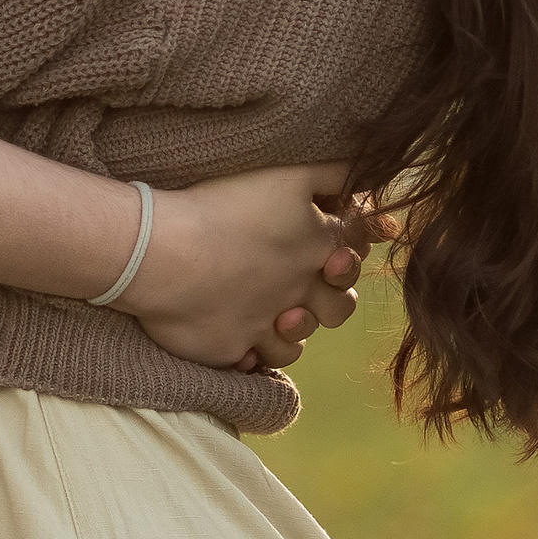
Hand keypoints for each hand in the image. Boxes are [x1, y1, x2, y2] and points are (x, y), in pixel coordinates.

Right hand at [121, 166, 367, 373]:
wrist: (161, 252)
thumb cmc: (223, 205)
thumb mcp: (288, 176)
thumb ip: (336, 175)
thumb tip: (376, 189)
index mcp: (316, 249)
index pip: (354, 253)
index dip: (347, 248)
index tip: (329, 242)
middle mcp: (299, 293)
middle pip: (338, 308)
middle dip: (330, 297)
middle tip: (297, 279)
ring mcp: (265, 326)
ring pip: (297, 342)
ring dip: (290, 329)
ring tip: (267, 310)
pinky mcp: (232, 349)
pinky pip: (253, 362)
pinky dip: (250, 352)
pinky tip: (237, 333)